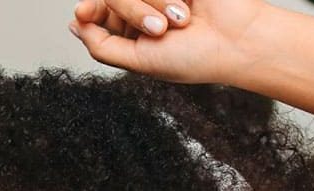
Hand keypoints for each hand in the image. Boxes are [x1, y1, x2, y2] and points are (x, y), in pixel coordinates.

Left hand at [69, 0, 269, 85]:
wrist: (239, 40)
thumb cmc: (195, 57)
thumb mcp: (139, 61)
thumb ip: (101, 45)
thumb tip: (74, 24)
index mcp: (130, 33)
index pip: (94, 12)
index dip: (87, 9)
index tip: (84, 10)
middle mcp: (142, 9)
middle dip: (132, 10)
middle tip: (161, 28)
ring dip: (151, 3)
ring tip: (181, 20)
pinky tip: (185, 6)